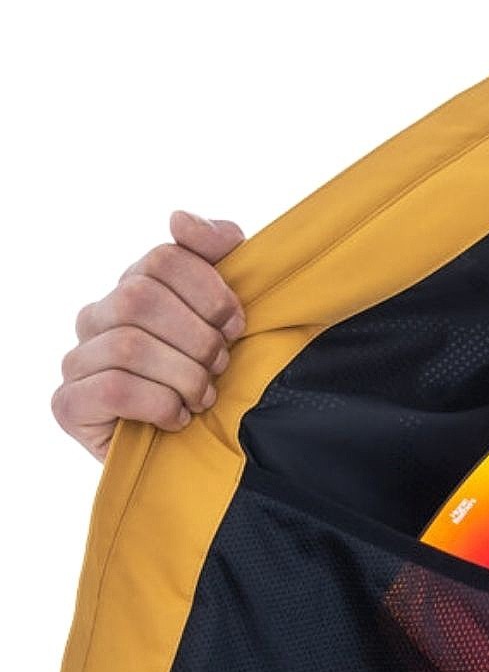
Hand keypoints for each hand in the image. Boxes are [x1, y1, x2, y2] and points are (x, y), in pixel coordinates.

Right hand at [54, 210, 245, 459]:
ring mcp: (78, 360)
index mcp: (134, 286)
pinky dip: (159, 404)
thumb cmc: (217, 378)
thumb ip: (217, 251)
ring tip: (203, 396)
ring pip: (129, 347)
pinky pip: (113, 389)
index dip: (211, 292)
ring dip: (184, 376)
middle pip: (141, 299)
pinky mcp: (69, 405)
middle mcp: (97, 316)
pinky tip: (178, 418)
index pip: (165, 258)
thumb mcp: (232, 312)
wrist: (205, 451)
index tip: (236, 326)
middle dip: (198, 338)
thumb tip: (180, 219)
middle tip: (220, 366)